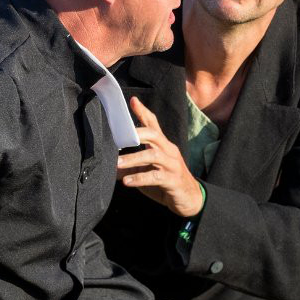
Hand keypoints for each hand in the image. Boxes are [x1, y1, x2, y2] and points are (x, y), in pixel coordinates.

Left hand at [117, 96, 203, 216]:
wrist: (189, 198)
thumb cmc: (166, 181)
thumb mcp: (148, 170)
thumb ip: (132, 166)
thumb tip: (110, 166)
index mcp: (163, 145)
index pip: (153, 124)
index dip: (143, 112)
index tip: (132, 101)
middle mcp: (169, 151)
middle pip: (154, 135)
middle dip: (137, 134)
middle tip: (119, 139)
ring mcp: (172, 165)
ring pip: (153, 155)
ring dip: (133, 158)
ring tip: (117, 164)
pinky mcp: (173, 180)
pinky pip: (155, 177)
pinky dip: (139, 178)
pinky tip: (127, 181)